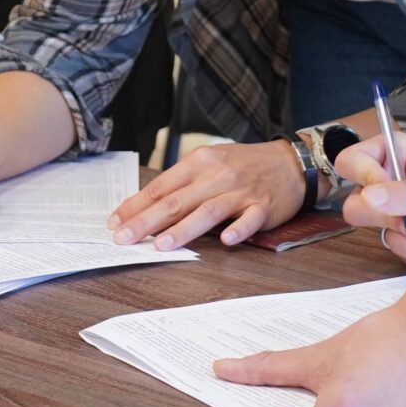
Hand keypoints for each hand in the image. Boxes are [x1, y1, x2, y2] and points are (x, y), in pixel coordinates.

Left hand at [107, 140, 307, 250]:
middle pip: (177, 201)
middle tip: (124, 238)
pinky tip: (227, 241)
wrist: (290, 161)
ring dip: (184, 229)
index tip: (115, 222)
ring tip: (161, 244)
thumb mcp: (210, 163)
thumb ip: (183, 183)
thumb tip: (147, 207)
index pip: (161, 186)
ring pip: (208, 211)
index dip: (136, 205)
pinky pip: (250, 219)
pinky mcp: (264, 206)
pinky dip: (239, 229)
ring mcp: (242, 191)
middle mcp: (218, 175)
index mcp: (200, 162)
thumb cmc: (243, 165)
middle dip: (147, 221)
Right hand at [335, 132, 405, 266]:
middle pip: (354, 201)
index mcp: (393, 152)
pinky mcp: (398, 231)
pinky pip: (393, 244)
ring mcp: (390, 207)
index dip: (363, 177)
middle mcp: (386, 178)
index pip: (351, 160)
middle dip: (386, 216)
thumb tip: (369, 197)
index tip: (383, 195)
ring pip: (374, 228)